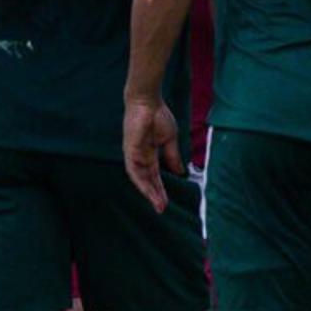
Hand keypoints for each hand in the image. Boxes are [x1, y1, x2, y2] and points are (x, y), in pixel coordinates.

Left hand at [122, 94, 186, 211]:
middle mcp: (141, 157)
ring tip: (158, 204)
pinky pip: (133, 170)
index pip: (155, 176)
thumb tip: (181, 172)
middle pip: (147, 180)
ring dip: (149, 192)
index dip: (160, 188)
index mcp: (150, 154)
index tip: (167, 201)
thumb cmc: (158, 116)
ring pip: (140, 179)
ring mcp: (134, 155)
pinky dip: (141, 182)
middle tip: (162, 209)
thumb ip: (173, 157)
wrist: (148, 101)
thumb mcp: (170, 140)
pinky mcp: (130, 151)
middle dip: (155, 195)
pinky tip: (148, 191)